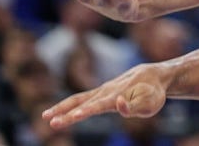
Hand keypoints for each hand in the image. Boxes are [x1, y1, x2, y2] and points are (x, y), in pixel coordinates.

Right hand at [43, 63, 167, 129]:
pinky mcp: (100, 92)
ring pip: (78, 98)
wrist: (153, 76)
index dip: (86, 112)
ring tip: (45, 117)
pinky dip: (68, 105)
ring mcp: (102, 90)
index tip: (73, 117)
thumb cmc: (153, 93)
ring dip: (62, 108)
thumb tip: (118, 105)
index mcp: (117, 95)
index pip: (98, 105)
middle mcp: (106, 91)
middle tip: (51, 122)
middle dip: (66, 113)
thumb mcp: (150, 104)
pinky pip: (81, 98)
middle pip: (82, 102)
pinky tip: (56, 113)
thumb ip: (133, 107)